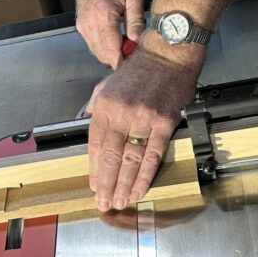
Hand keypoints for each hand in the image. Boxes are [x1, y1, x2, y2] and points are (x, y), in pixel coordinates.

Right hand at [75, 0, 145, 68]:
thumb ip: (136, 21)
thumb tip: (138, 44)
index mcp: (102, 16)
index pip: (112, 52)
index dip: (126, 61)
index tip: (140, 60)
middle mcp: (88, 24)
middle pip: (104, 56)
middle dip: (121, 58)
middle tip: (138, 50)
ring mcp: (82, 26)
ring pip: (98, 53)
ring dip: (113, 53)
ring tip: (129, 42)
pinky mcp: (80, 25)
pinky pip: (94, 45)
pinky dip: (106, 46)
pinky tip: (119, 37)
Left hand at [86, 40, 203, 210]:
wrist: (168, 54)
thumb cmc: (139, 68)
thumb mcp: (106, 84)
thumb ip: (96, 108)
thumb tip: (89, 128)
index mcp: (104, 105)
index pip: (95, 145)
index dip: (93, 169)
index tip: (93, 186)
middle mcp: (121, 113)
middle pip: (110, 156)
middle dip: (105, 183)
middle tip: (103, 202)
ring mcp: (143, 119)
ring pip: (130, 160)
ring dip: (123, 185)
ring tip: (119, 201)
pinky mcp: (164, 123)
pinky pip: (152, 155)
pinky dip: (145, 175)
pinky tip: (139, 189)